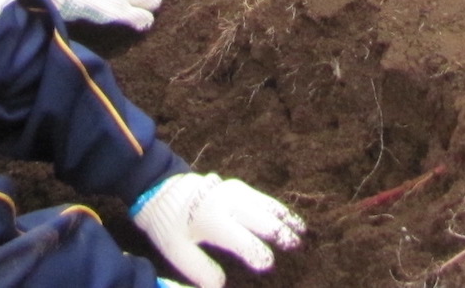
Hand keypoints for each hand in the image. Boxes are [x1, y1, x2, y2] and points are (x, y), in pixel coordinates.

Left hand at [133, 173, 305, 287]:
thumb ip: (200, 269)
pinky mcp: (236, 186)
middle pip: (259, 218)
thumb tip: (220, 286)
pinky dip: (277, 207)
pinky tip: (287, 217)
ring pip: (265, 204)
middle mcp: (226, 202)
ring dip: (284, 218)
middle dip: (280, 233)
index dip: (256, 253)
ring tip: (302, 231)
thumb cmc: (170, 225)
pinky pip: (262, 196)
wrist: (162, 190)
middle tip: (297, 247)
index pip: (241, 239)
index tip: (268, 265)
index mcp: (211, 219)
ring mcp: (233, 191)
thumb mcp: (177, 250)